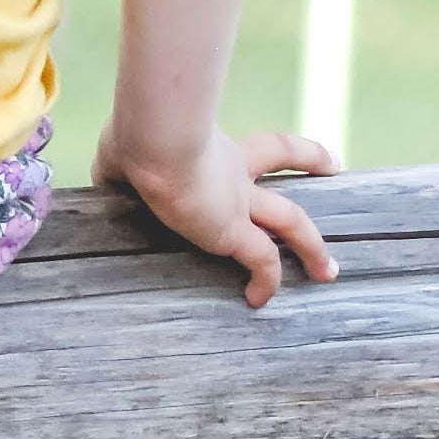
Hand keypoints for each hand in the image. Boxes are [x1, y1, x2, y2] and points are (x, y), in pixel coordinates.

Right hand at [93, 124, 338, 307]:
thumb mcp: (121, 152)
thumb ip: (120, 170)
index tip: (294, 142)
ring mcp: (237, 199)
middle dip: (309, 160)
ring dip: (312, 246)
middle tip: (332, 166)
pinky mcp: (233, 230)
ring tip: (328, 270)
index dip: (271, 140)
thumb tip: (107, 181)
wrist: (153, 143)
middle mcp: (232, 169)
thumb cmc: (132, 138)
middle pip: (278, 155)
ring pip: (290, 220)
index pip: (244, 141)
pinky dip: (265, 282)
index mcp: (211, 147)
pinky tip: (258, 300)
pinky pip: (260, 261)